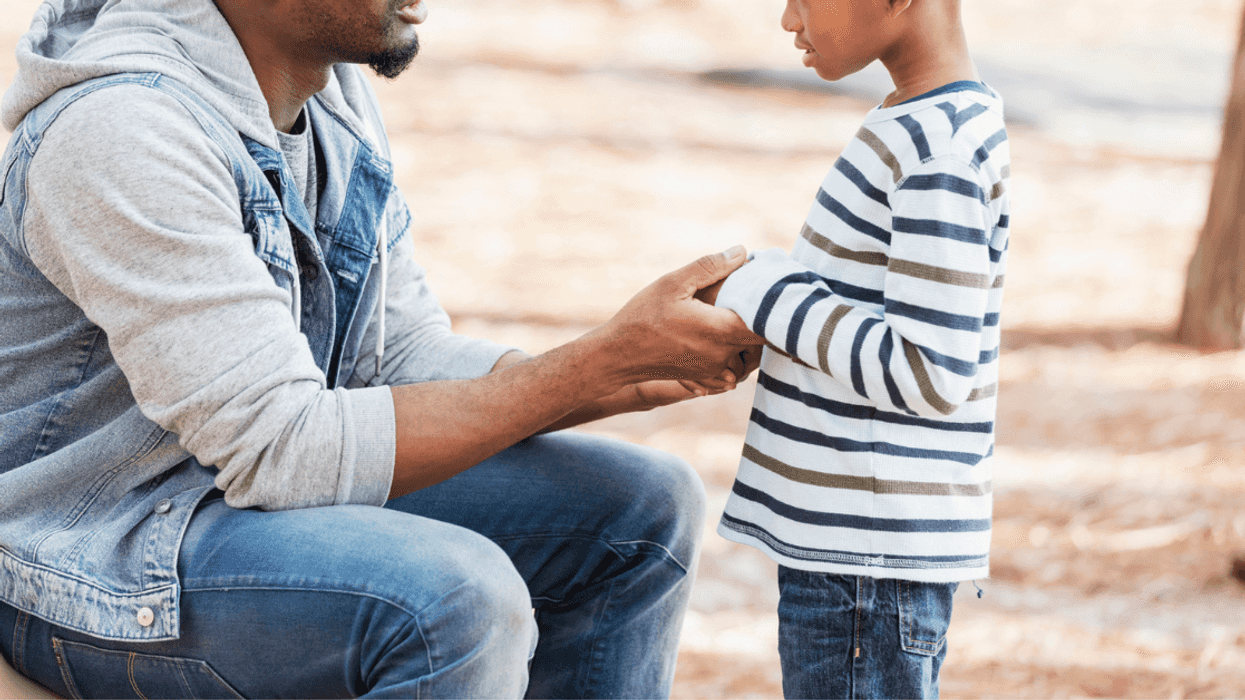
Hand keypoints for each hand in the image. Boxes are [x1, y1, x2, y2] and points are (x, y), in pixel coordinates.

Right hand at [594, 246, 765, 389]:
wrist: (618, 356)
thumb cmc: (643, 317)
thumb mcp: (673, 283)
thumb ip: (710, 267)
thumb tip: (743, 252)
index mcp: (719, 330)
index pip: (767, 323)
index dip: (777, 306)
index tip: (779, 289)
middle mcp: (723, 354)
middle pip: (761, 338)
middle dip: (764, 317)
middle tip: (762, 293)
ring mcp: (716, 369)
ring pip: (748, 351)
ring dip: (749, 333)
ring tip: (741, 310)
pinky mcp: (707, 375)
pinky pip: (733, 362)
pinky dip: (735, 347)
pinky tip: (722, 330)